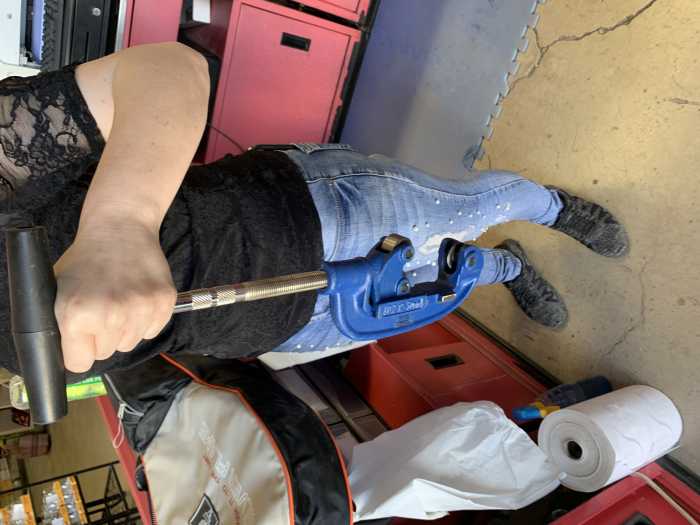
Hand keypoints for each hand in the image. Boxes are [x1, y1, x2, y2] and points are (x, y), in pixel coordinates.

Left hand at [54, 219, 175, 372]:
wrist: (120, 227)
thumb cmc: (86, 259)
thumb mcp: (57, 290)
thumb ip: (60, 325)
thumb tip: (64, 354)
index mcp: (77, 315)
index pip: (78, 363)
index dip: (78, 349)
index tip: (80, 334)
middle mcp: (111, 316)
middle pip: (105, 353)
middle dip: (100, 337)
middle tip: (100, 307)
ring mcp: (140, 310)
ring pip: (129, 343)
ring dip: (124, 329)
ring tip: (119, 300)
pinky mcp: (163, 303)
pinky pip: (151, 331)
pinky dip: (144, 320)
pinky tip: (136, 298)